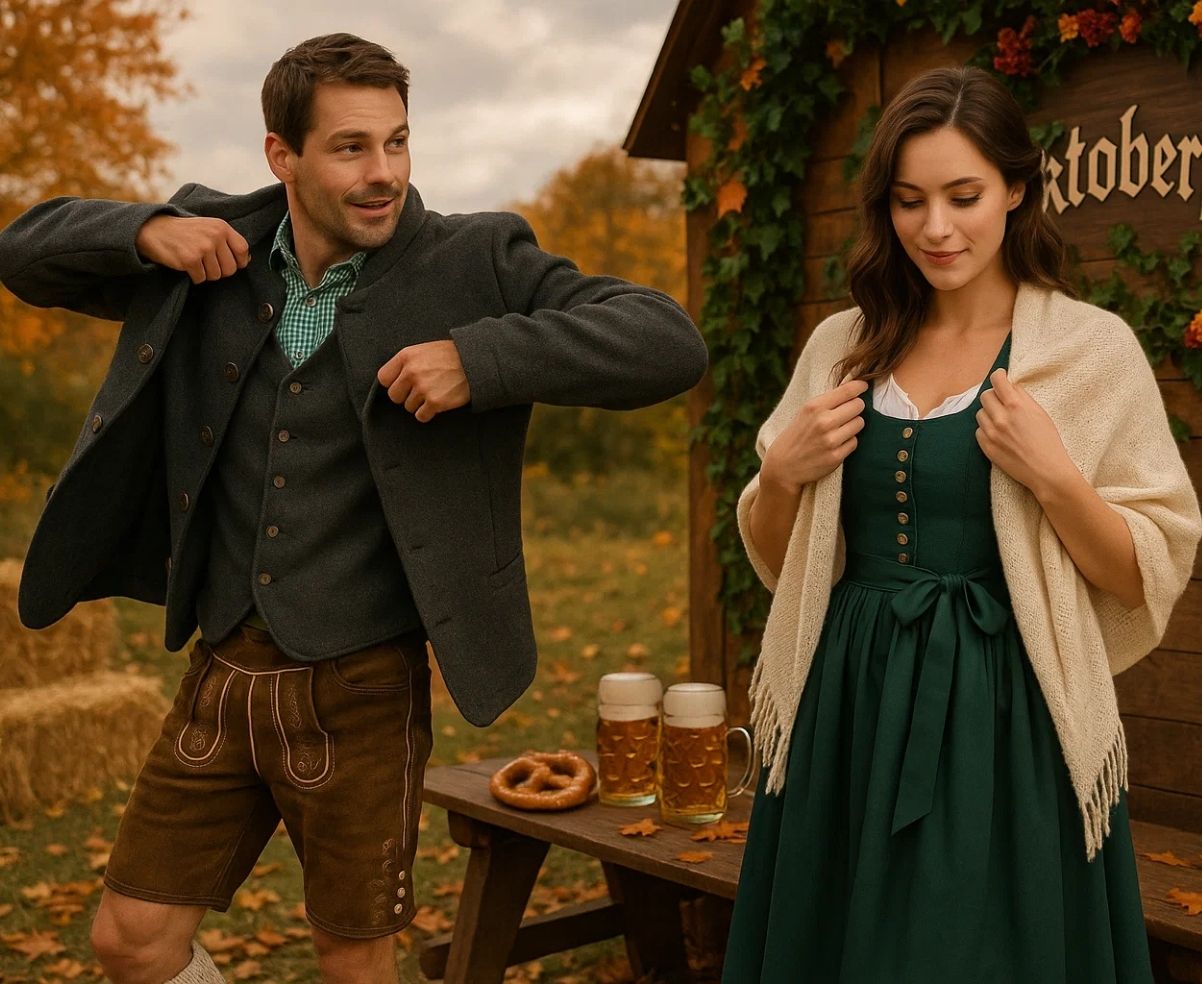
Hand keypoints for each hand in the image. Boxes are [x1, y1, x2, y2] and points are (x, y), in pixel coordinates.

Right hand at [135, 215, 249, 283]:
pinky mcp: (190, 259)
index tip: (229, 263)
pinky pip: (201, 279)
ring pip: (216, 276)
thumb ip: (227, 241)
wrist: (153, 229)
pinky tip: (186, 265)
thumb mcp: (208, 228)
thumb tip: (246, 260)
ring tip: (194, 261)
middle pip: (230, 268)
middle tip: (205, 263)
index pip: (243, 250)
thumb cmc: (184, 232)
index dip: (238, 262)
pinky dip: (193, 277)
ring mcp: (203, 247)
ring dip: (205, 274)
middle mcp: (214, 236)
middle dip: (219, 271)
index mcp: (221, 226)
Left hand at [377, 340, 470, 422]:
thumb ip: (407, 362)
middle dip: (405, 396)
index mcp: (406, 356)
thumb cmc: (451, 356)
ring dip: (419, 404)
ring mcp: (423, 388)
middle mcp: (411, 372)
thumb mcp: (425, 350)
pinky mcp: (435, 402)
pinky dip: (428, 413)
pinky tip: (437, 403)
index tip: (402, 384)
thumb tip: (393, 379)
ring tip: (433, 393)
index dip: (392, 383)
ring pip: (408, 407)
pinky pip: (421, 416)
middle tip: (420, 391)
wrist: (475, 362)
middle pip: (394, 396)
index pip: (383, 378)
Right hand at [760, 378, 867, 493]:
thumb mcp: (804, 412)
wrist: (783, 466)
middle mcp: (824, 421)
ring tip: (839, 430)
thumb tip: (854, 388)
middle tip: (847, 413)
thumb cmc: (796, 435)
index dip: (859, 386)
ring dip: (853, 426)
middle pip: (858, 406)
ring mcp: (831, 440)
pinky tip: (835, 444)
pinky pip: (854, 442)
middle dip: (855, 408)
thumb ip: (827, 402)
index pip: (847, 390)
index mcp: (814, 406)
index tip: (863, 386)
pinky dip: (848, 442)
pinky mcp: (836, 456)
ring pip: (859, 423)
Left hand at [975, 368, 1075, 499]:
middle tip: (1002, 402)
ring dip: (989, 414)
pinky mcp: (986, 446)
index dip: (999, 376)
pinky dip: (986, 430)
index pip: (997, 380)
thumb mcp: (1040, 413)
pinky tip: (998, 435)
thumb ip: (1023, 398)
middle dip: (994, 396)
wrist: (1046, 470)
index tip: (1001, 377)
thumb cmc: (1048, 441)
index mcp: (1016, 405)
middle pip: (985, 396)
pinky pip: (979, 430)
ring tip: (1002, 421)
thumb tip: (1010, 387)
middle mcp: (1000, 417)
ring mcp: (991, 433)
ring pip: (980, 413)